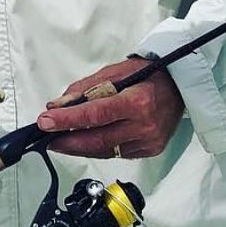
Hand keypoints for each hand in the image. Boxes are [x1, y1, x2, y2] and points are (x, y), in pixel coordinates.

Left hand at [36, 54, 184, 158]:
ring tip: (61, 142)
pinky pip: (117, 154)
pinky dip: (98, 149)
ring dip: (80, 148)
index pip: (94, 115)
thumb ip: (84, 89)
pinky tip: (85, 143)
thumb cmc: (147, 74)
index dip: (67, 121)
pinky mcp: (150, 150)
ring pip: (105, 151)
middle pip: (98, 140)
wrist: (180, 86)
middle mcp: (144, 125)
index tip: (46, 122)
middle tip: (48, 138)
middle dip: (68, 141)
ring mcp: (149, 141)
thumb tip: (57, 105)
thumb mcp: (114, 72)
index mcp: (136, 101)